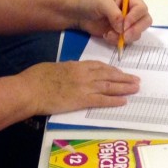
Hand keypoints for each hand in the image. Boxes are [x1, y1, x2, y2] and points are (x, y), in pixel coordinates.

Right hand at [20, 60, 139, 113]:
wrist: (31, 89)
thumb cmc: (37, 77)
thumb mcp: (54, 67)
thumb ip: (66, 70)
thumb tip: (70, 73)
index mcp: (77, 65)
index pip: (99, 66)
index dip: (112, 70)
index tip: (120, 72)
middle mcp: (84, 74)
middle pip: (109, 75)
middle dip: (124, 77)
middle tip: (136, 80)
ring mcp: (85, 87)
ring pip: (110, 86)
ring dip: (124, 87)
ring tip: (135, 88)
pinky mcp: (82, 100)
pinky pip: (102, 100)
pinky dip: (114, 101)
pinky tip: (123, 101)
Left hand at [73, 0, 151, 45]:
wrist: (76, 13)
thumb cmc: (89, 1)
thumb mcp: (102, 2)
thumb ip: (114, 13)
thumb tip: (123, 27)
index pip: (141, 8)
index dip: (136, 17)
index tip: (125, 24)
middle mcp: (131, 12)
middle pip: (145, 22)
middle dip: (136, 30)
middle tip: (125, 36)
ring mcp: (126, 24)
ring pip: (137, 33)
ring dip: (125, 37)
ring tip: (109, 34)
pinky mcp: (119, 34)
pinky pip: (126, 41)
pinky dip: (117, 41)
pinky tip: (106, 36)